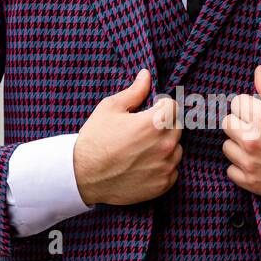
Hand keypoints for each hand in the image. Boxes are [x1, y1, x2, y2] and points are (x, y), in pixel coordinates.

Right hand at [73, 68, 181, 205]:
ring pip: (176, 149)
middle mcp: (164, 146)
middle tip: (144, 129)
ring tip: (142, 147)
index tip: (149, 110)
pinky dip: (162, 166)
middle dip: (164, 124)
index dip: (160, 105)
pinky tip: (143, 164)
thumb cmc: (95, 139)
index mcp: (154, 124)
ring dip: (165, 145)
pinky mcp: (163, 185)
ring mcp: (165, 167)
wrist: (82, 176)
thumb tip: (146, 75)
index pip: (173, 106)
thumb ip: (134, 91)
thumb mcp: (110, 108)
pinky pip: (172, 170)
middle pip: (177, 126)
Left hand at [221, 64, 260, 201]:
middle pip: (227, 123)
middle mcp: (251, 140)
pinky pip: (231, 171)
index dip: (249, 105)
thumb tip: (257, 71)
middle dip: (241, 122)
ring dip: (239, 145)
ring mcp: (250, 163)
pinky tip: (258, 163)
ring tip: (260, 146)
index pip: (236, 103)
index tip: (260, 112)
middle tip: (260, 129)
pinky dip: (241, 167)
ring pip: (227, 147)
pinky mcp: (252, 182)